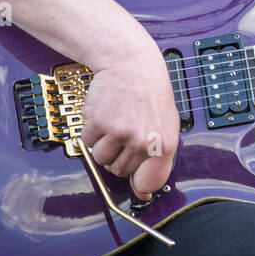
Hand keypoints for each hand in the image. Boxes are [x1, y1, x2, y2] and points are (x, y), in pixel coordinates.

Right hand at [81, 43, 179, 200]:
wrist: (132, 63)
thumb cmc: (150, 92)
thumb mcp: (166, 123)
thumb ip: (158, 155)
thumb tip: (145, 190)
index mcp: (166, 143)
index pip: (151, 180)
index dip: (141, 187)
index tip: (137, 191)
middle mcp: (144, 141)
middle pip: (120, 171)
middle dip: (120, 157)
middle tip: (126, 133)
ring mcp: (121, 133)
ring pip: (102, 160)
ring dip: (104, 145)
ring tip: (116, 122)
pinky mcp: (99, 124)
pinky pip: (88, 143)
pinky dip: (92, 132)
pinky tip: (105, 114)